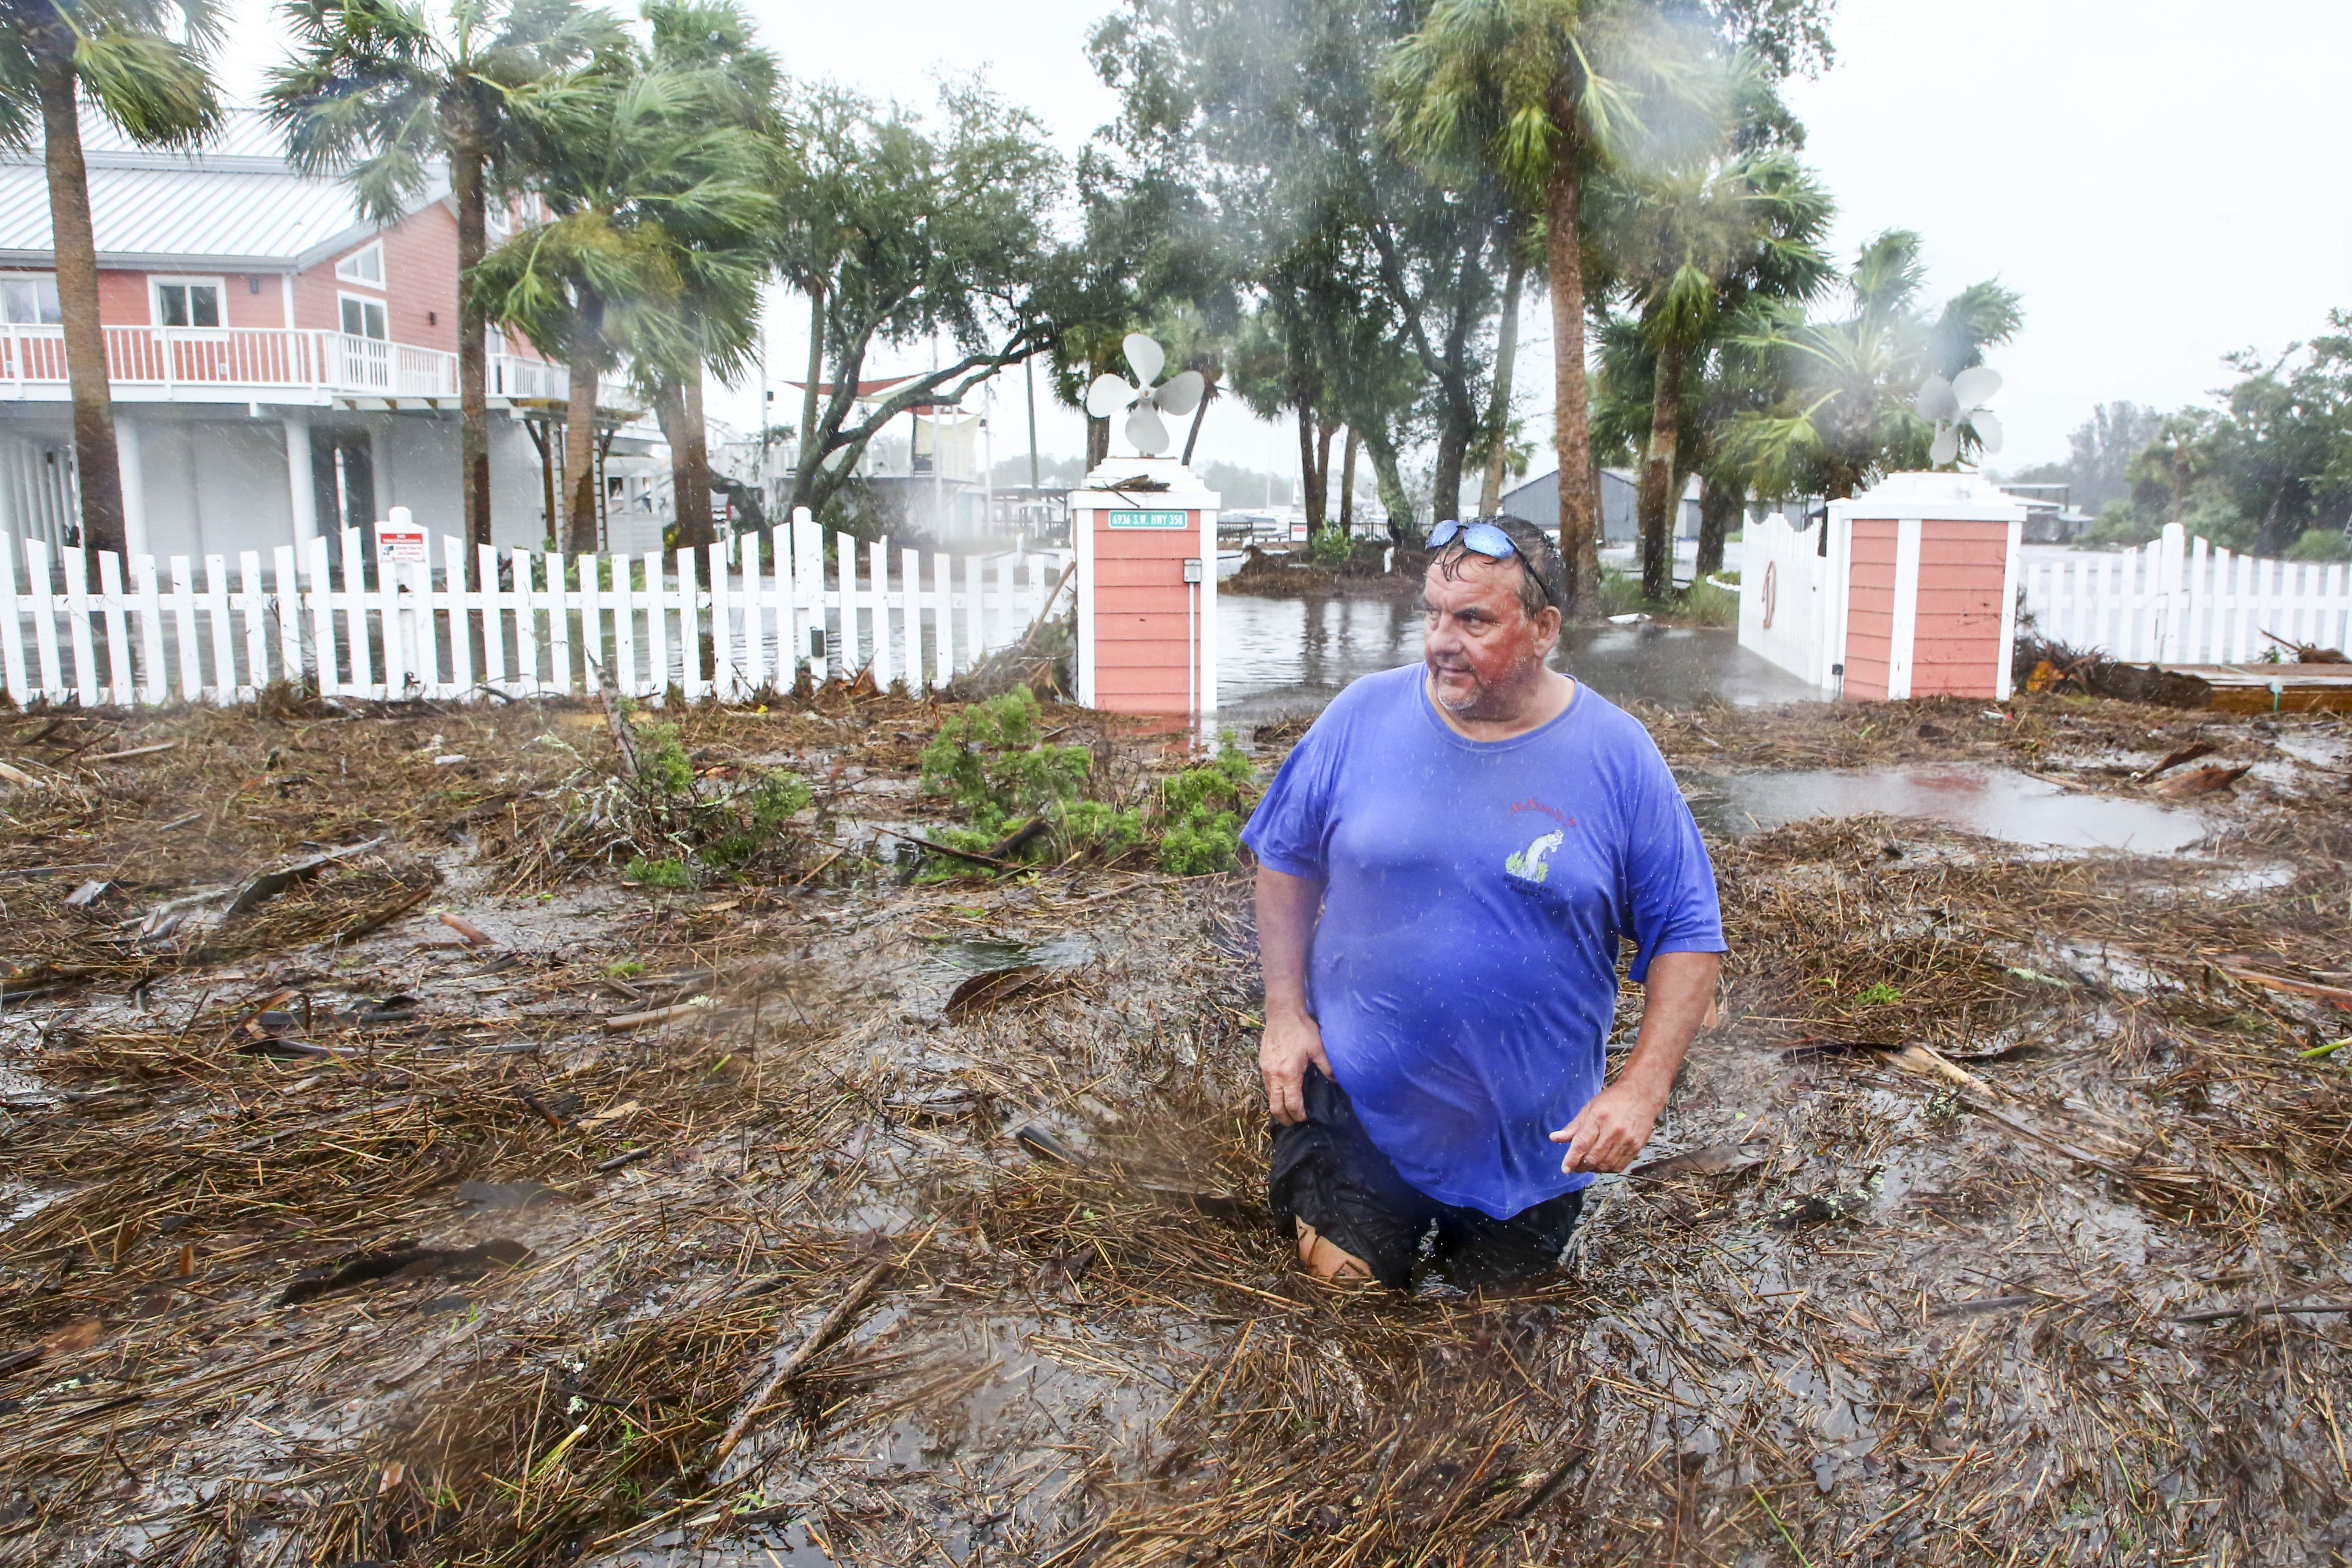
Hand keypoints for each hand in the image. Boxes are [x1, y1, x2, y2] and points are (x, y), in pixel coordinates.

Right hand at [1259, 1008, 1332, 1125]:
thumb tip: (1336, 1081)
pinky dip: (1273, 1093)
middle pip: (1275, 1106)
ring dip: (1277, 1106)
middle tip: (1293, 1123)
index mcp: (1289, 1075)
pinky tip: (1282, 1092)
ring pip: (1269, 1096)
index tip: (1305, 1118)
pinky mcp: (1262, 1064)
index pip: (1292, 1104)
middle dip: (1284, 1118)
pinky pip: (1266, 1085)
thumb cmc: (1302, 1030)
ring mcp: (1265, 1070)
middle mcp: (1274, 1076)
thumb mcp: (1319, 1048)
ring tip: (1288, 1110)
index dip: (1298, 1115)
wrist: (1282, 1014)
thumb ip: (1327, 1067)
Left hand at [1549, 1082, 1663, 1173]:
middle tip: (1574, 1167)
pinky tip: (1602, 1164)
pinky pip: (1619, 1166)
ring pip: (1606, 1165)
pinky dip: (1608, 1169)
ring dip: (1594, 1169)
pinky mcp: (1636, 1146)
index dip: (1571, 1159)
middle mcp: (1613, 1130)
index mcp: (1598, 1117)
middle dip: (1581, 1166)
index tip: (1565, 1169)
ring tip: (1587, 1165)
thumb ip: (1572, 1127)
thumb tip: (1554, 1138)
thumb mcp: (1589, 1109)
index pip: (1581, 1144)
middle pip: (1593, 1157)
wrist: (1641, 1095)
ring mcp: (1627, 1140)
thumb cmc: (1612, 1100)